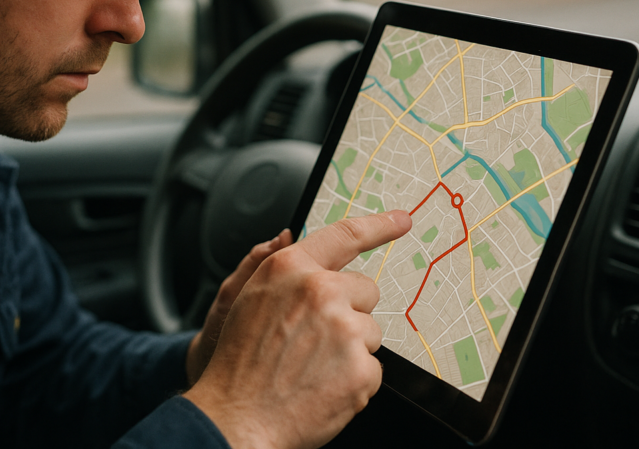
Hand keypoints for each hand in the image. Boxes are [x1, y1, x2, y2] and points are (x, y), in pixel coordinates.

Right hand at [183, 210, 411, 448]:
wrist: (236, 417)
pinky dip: (353, 382)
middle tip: (316, 340)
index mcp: (290, 268)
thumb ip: (275, 265)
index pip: (345, 236)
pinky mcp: (361, 368)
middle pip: (366, 290)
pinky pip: (372, 369)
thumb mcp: (245, 298)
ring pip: (370, 332)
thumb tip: (288, 235)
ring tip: (312, 367)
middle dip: (350, 311)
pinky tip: (322, 388)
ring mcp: (344, 330)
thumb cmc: (239, 362)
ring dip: (351, 350)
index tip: (402, 220)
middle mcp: (320, 291)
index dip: (379, 225)